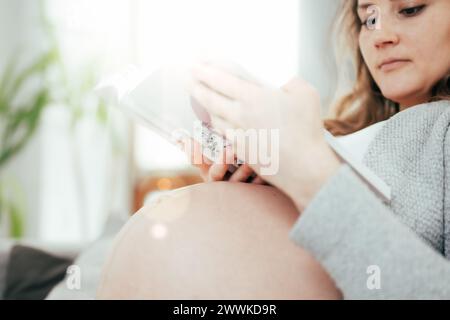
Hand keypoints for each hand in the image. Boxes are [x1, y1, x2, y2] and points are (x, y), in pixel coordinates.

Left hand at [188, 62, 341, 210]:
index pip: (220, 80)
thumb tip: (284, 86)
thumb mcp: (306, 93)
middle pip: (209, 99)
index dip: (204, 71)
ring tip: (202, 99)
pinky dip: (219, 126)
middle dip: (196, 87)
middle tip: (187, 79)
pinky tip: (219, 123)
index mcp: (252, 97)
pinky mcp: (241, 151)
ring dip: (205, 107)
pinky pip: (224, 135)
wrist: (304, 167)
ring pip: (214, 118)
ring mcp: (238, 135)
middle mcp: (239, 115)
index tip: (193, 64)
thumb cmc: (307, 129)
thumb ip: (291, 83)